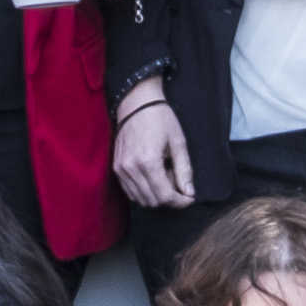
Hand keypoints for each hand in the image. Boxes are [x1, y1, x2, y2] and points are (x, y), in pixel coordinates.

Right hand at [112, 91, 194, 209]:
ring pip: (141, 199)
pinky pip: (130, 191)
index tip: (189, 198)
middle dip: (170, 199)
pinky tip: (153, 177)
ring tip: (166, 177)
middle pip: (153, 201)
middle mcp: (131, 168)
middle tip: (179, 183)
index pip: (165, 196)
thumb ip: (184, 170)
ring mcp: (121, 169)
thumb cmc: (160, 119)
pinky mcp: (116, 168)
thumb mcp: (178, 142)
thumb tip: (189, 193)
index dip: (180, 202)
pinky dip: (144, 191)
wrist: (137, 103)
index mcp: (148, 162)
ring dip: (156, 196)